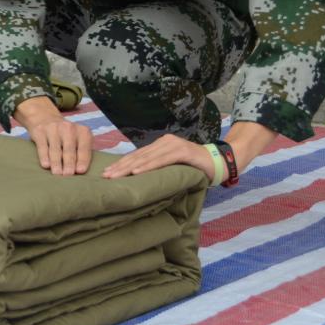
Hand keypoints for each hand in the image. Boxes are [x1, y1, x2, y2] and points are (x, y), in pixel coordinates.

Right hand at [14, 96, 92, 175]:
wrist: (45, 118)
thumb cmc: (66, 136)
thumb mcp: (78, 140)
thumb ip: (81, 153)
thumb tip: (79, 173)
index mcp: (82, 131)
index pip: (84, 147)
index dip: (83, 159)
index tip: (80, 171)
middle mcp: (68, 128)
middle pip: (69, 149)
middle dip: (69, 163)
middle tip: (68, 175)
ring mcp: (53, 128)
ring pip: (55, 149)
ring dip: (56, 163)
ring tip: (57, 174)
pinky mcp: (40, 131)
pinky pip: (42, 146)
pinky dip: (44, 156)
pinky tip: (46, 165)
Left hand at [101, 134, 215, 180]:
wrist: (219, 162)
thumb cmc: (195, 168)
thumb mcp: (173, 169)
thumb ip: (159, 170)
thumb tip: (139, 181)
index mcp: (160, 146)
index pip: (137, 156)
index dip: (121, 164)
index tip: (106, 173)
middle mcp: (164, 142)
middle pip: (138, 156)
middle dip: (120, 167)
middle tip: (105, 176)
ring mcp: (172, 145)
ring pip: (146, 158)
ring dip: (129, 168)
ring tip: (115, 176)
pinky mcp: (181, 151)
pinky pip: (161, 160)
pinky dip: (148, 166)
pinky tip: (136, 172)